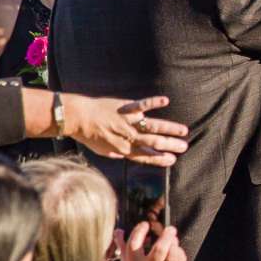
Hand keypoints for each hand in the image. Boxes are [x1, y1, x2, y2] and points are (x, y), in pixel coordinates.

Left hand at [63, 95, 188, 163]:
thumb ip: (117, 153)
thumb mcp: (102, 150)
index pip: (145, 155)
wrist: (77, 118)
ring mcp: (128, 121)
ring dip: (169, 128)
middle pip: (153, 142)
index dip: (159, 158)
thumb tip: (126, 156)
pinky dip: (154, 102)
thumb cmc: (88, 135)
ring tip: (183, 130)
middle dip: (170, 145)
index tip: (172, 160)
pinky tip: (165, 100)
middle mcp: (128, 136)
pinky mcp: (126, 107)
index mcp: (123, 148)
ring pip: (153, 126)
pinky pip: (142, 104)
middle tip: (184, 146)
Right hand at [118, 221, 186, 260]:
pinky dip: (178, 250)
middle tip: (169, 229)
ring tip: (172, 239)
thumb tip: (118, 231)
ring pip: (172, 252)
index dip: (139, 231)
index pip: (134, 245)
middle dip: (166, 236)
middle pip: (159, 249)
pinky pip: (180, 257)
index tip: (145, 224)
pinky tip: (174, 251)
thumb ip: (123, 248)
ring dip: (173, 242)